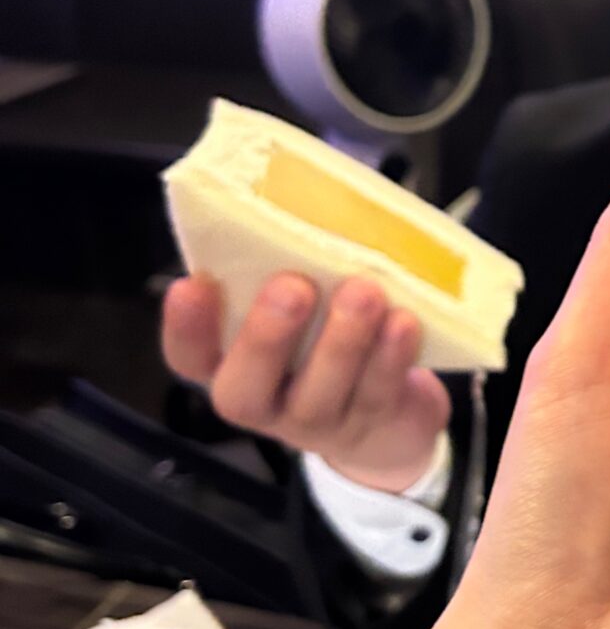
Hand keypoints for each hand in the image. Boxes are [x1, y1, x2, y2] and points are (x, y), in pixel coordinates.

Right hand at [162, 274, 450, 494]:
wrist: (391, 417)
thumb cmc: (328, 336)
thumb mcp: (302, 306)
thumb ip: (284, 272)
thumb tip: (294, 202)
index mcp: (231, 366)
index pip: (189, 358)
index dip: (186, 328)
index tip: (193, 284)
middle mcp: (265, 402)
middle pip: (244, 392)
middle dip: (267, 337)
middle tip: (293, 286)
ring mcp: (318, 423)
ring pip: (319, 395)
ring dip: (342, 341)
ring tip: (363, 290)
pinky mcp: (373, 426)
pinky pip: (378, 395)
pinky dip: (391, 357)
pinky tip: (404, 321)